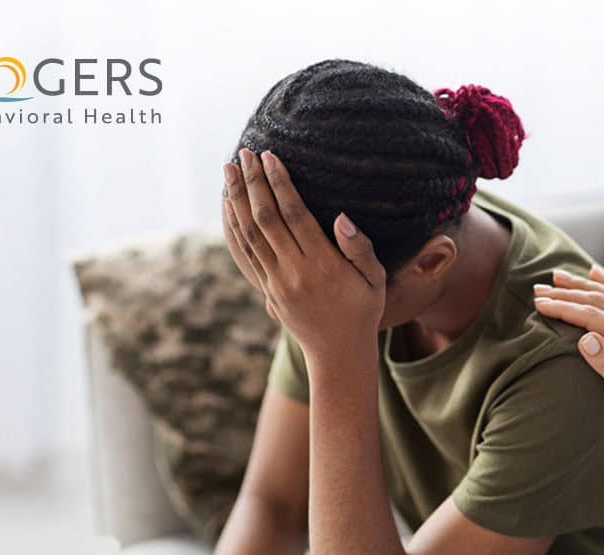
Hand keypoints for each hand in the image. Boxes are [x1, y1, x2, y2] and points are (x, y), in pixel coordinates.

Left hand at [222, 149, 385, 358]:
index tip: (270, 157)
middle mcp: (295, 272)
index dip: (279, 183)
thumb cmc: (363, 310)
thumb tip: (341, 217)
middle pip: (266, 219)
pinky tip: (229, 205)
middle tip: (243, 153)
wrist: (338, 353)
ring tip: (228, 170)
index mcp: (323, 265)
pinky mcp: (267, 290)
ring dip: (237, 200)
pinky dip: (234, 226)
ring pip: (250, 235)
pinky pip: (246, 252)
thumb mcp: (375, 280)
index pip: (295, 215)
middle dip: (253, 183)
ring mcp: (277, 283)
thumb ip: (360, 248)